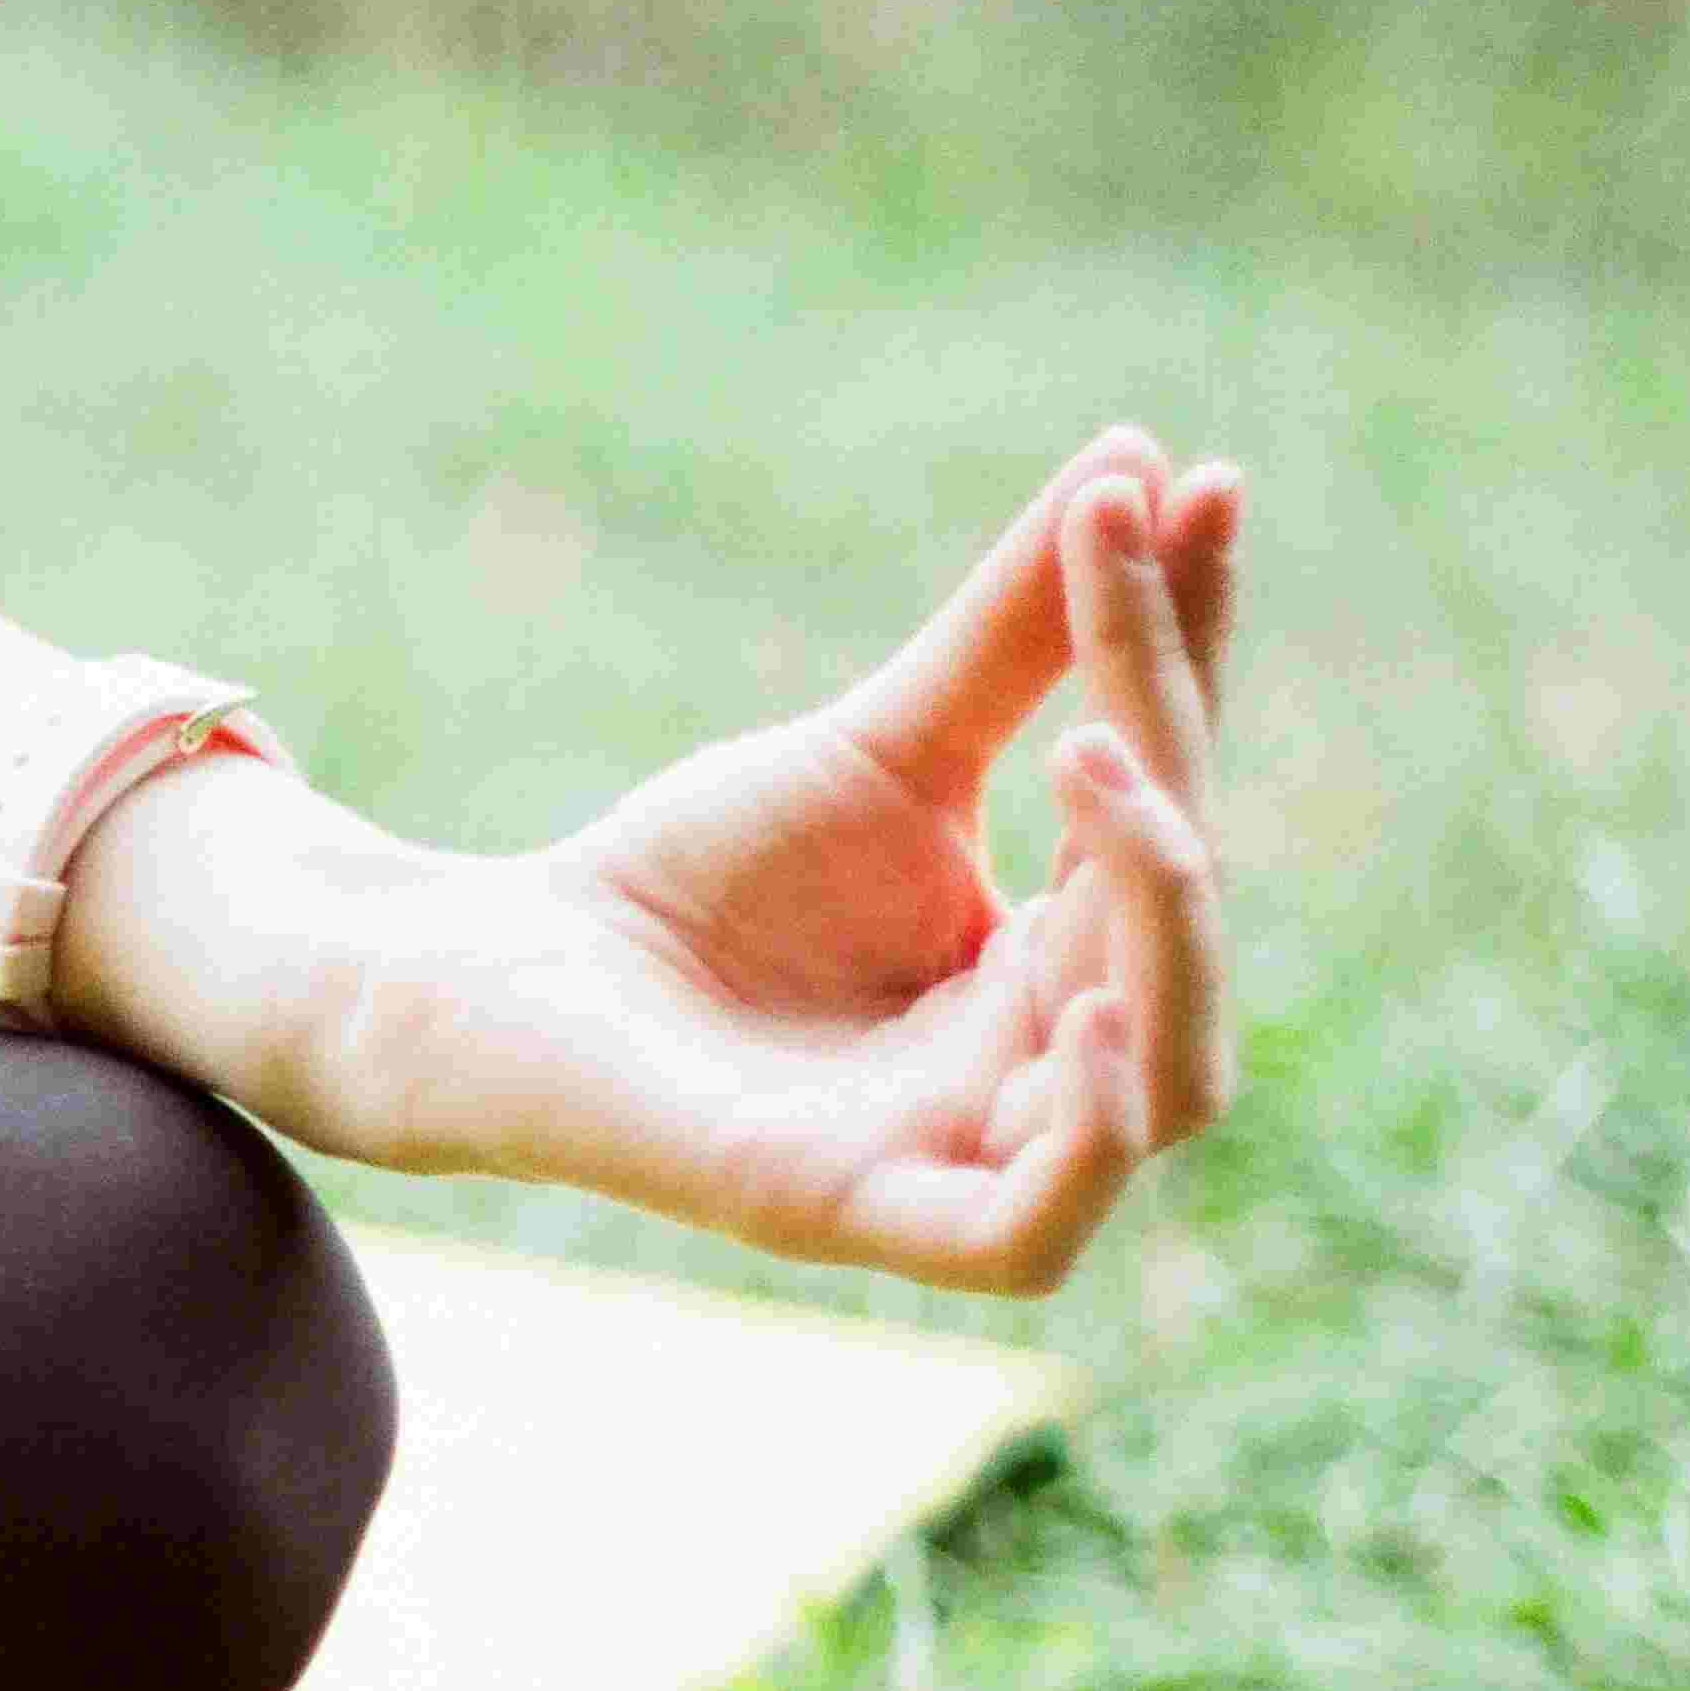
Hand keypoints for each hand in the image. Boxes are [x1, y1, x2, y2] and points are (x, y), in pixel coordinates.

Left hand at [295, 427, 1239, 1294]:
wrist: (497, 968)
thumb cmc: (693, 879)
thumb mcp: (877, 748)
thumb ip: (1015, 637)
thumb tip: (1143, 457)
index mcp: (1059, 959)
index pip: (1174, 800)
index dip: (1189, 654)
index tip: (1192, 488)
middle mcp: (1041, 1069)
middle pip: (1181, 935)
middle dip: (1168, 782)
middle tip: (1101, 675)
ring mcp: (956, 1154)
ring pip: (1168, 1089)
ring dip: (1164, 926)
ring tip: (1102, 768)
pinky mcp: (854, 1216)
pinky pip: (1031, 1232)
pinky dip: (1090, 1131)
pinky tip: (1077, 1002)